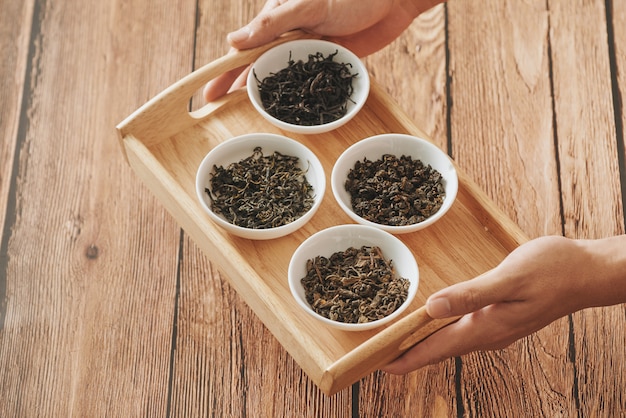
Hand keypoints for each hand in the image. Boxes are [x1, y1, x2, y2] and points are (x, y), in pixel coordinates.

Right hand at [203, 0, 443, 101]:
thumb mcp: (307, 5)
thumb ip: (271, 24)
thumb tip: (233, 42)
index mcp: (276, 20)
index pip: (244, 51)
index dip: (224, 73)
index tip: (207, 94)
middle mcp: (289, 37)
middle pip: (259, 69)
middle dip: (239, 91)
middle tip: (219, 114)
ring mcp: (309, 52)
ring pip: (282, 80)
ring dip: (267, 98)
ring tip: (248, 119)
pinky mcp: (330, 62)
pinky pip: (310, 83)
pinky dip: (299, 97)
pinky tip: (290, 113)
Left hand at [383, 235, 625, 373]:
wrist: (588, 272)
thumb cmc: (553, 270)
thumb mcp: (509, 278)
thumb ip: (470, 295)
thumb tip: (432, 308)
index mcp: (487, 327)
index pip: (438, 349)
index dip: (407, 358)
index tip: (381, 365)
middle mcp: (489, 333)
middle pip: (441, 349)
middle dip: (410, 355)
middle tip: (380, 357)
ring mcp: (497, 328)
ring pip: (452, 341)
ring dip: (424, 344)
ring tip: (399, 344)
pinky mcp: (502, 317)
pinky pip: (464, 330)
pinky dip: (442, 331)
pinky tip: (435, 325)